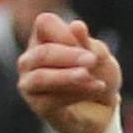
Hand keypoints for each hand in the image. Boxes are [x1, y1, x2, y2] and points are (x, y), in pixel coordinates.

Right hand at [17, 13, 120, 132]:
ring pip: (40, 77)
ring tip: (88, 76)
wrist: (103, 108)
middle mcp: (30, 59)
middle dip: (69, 56)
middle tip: (93, 60)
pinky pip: (52, 100)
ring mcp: (30, 83)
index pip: (44, 23)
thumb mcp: (100, 57)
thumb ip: (88, 44)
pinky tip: (97, 88)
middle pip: (42, 53)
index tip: (88, 46)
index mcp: (43, 38)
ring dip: (67, 76)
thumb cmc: (98, 75)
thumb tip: (77, 26)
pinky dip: (78, 93)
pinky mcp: (38, 106)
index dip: (65, 33)